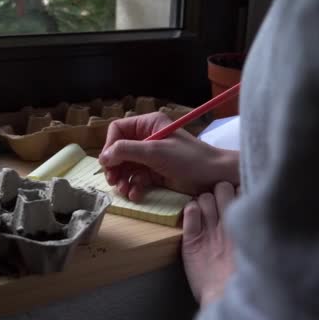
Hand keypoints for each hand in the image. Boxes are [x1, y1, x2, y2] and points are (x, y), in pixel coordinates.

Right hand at [99, 112, 239, 200]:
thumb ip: (127, 151)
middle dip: (115, 166)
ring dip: (122, 179)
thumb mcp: (155, 151)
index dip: (110, 146)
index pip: (118, 130)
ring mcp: (151, 157)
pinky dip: (134, 187)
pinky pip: (137, 179)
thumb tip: (103, 157)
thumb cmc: (188, 159)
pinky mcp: (156, 173)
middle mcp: (147, 138)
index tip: (107, 163)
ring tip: (124, 190)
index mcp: (148, 125)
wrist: (215, 177)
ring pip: (126, 167)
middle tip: (112, 181)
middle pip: (119, 151)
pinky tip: (136, 194)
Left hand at [182, 182, 235, 305]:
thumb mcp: (250, 244)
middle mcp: (227, 222)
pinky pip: (189, 212)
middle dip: (219, 192)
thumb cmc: (239, 274)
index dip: (235, 192)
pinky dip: (190, 211)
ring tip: (204, 214)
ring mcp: (209, 230)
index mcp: (244, 223)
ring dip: (203, 202)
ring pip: (204, 197)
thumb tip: (244, 203)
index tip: (234, 200)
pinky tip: (192, 219)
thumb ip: (247, 224)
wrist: (225, 296)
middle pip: (222, 187)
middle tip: (217, 205)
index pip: (240, 189)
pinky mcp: (191, 239)